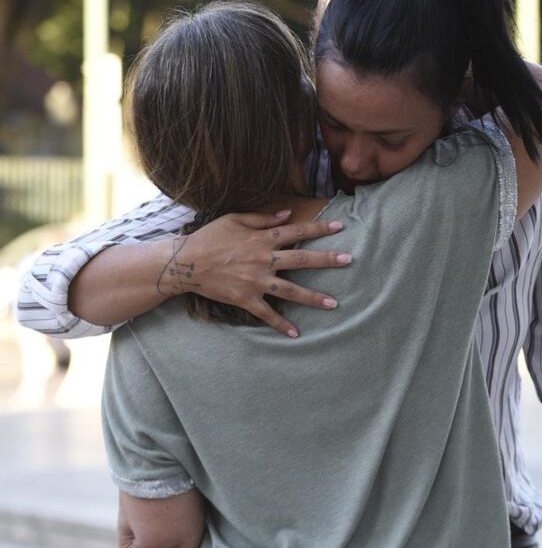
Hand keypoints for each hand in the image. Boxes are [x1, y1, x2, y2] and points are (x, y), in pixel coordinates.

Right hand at [159, 210, 350, 337]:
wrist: (186, 262)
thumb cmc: (209, 237)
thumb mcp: (234, 218)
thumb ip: (262, 218)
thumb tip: (287, 214)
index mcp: (262, 238)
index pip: (297, 231)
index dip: (319, 228)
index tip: (340, 226)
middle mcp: (263, 259)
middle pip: (302, 260)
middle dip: (327, 260)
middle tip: (349, 260)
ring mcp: (256, 281)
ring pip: (291, 291)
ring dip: (313, 298)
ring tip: (334, 304)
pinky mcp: (245, 299)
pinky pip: (267, 314)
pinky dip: (281, 324)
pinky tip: (296, 333)